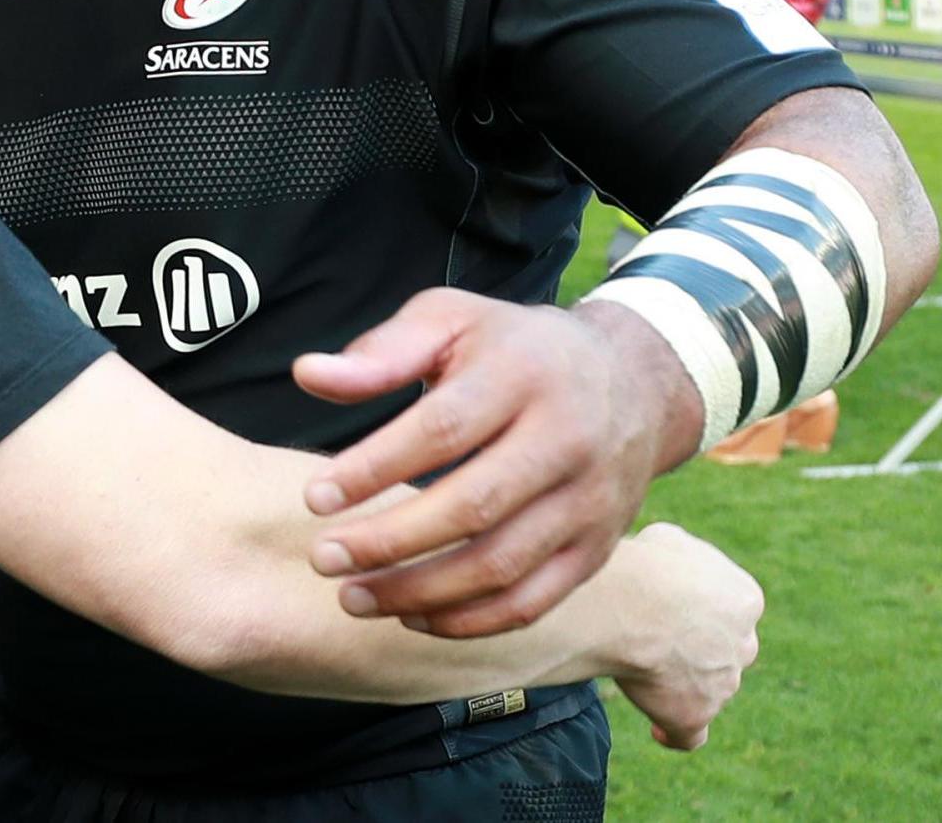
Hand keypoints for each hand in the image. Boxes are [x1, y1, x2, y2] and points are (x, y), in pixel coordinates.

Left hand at [291, 290, 703, 637]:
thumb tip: (308, 375)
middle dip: (390, 541)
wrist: (633, 382)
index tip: (315, 497)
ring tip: (351, 596)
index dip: (375, 468)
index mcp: (523, 376)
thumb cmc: (514, 348)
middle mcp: (566, 442)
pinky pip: (533, 602)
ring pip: (502, 565)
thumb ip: (381, 351)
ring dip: (420, 592)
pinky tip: (412, 617)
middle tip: (323, 557)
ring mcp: (588, 503)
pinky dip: (470, 621)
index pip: (442, 430)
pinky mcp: (597, 550)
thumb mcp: (452, 321)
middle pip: (473, 507)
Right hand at [611, 523, 762, 749]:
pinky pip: (690, 734)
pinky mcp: (695, 715)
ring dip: (678, 681)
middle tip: (649, 631)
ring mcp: (723, 684)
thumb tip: (668, 568)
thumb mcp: (671, 542)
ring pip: (705, 687)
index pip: (727, 607)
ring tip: (633, 665)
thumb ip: (681, 561)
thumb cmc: (646, 567)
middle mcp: (742, 645)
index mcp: (744, 599)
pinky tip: (659, 729)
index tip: (667, 604)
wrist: (632, 605)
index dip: (695, 606)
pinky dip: (675, 732)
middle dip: (694, 644)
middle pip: (722, 649)